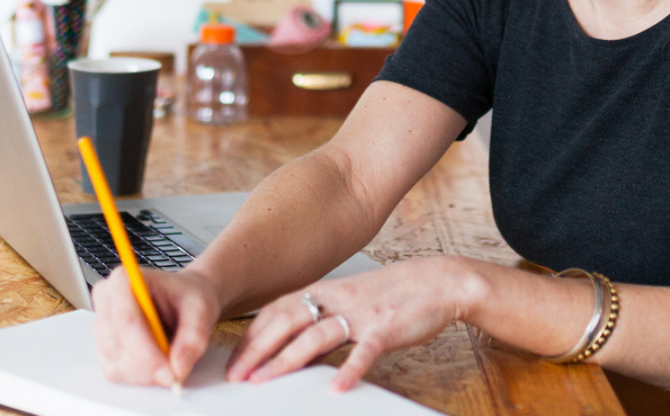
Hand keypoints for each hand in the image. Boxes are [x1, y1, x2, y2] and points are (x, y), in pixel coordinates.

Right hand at [91, 266, 221, 387]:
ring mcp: (101, 324)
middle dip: (147, 368)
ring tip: (169, 367)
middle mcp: (106, 300)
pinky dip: (138, 377)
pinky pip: (114, 371)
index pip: (126, 321)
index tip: (169, 371)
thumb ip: (193, 338)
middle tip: (174, 376)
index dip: (146, 351)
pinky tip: (157, 368)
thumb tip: (178, 368)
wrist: (184, 299)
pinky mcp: (104, 346)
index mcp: (124, 280)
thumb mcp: (202, 309)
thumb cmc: (187, 297)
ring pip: (113, 363)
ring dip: (142, 375)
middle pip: (116, 345)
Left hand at [226, 256, 473, 391]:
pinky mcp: (386, 328)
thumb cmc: (393, 293)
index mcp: (326, 290)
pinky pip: (364, 351)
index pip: (278, 310)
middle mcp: (338, 298)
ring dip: (287, 359)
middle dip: (258, 348)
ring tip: (266, 380)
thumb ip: (321, 319)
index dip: (252, 334)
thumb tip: (291, 344)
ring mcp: (361, 313)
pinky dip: (349, 369)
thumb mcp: (349, 300)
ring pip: (317, 335)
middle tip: (237, 374)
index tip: (233, 358)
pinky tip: (336, 388)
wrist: (437, 281)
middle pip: (288, 321)